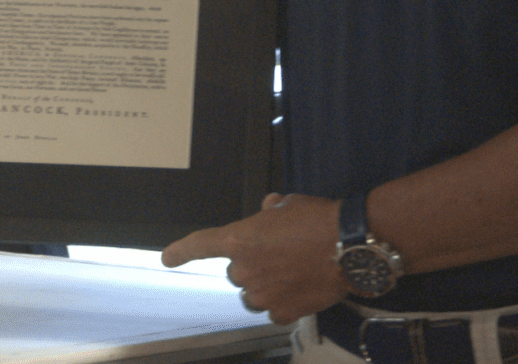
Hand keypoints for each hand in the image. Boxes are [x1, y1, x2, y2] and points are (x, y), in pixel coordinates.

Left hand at [161, 192, 349, 325]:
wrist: (350, 246)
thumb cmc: (319, 220)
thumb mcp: (286, 205)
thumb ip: (268, 211)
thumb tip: (268, 210)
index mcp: (239, 239)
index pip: (200, 245)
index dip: (181, 252)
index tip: (167, 259)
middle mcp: (244, 269)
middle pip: (235, 272)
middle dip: (251, 265)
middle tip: (278, 256)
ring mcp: (262, 294)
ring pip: (252, 295)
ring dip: (263, 286)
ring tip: (290, 274)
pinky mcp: (283, 312)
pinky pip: (273, 311)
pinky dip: (282, 303)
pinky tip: (299, 289)